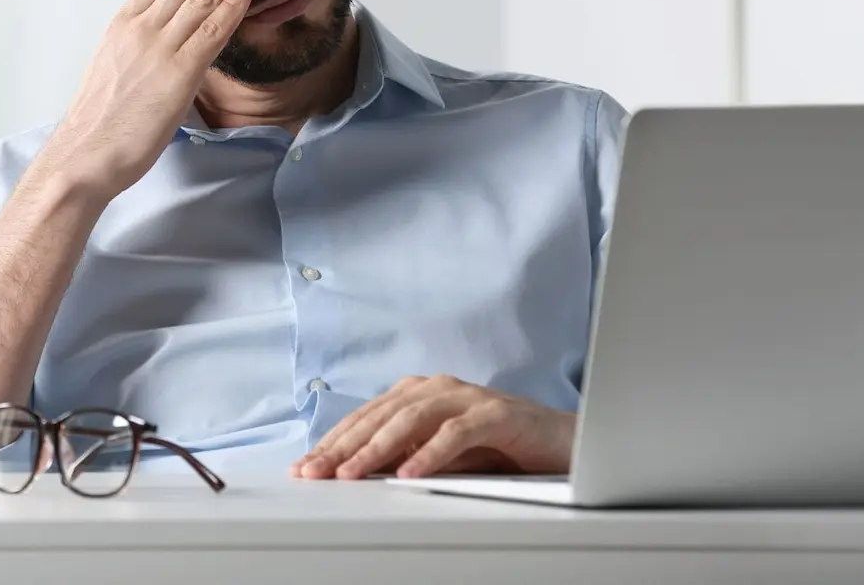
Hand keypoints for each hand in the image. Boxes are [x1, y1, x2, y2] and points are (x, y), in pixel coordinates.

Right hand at [41, 0, 258, 198]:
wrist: (84, 155)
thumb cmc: (99, 119)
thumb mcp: (116, 65)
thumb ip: (141, 42)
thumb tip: (166, 31)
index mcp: (125, 22)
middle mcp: (141, 27)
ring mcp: (160, 48)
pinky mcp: (178, 75)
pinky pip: (210, 31)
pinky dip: (232, 2)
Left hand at [290, 375, 575, 479]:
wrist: (559, 442)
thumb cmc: (496, 448)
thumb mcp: (438, 457)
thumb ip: (403, 459)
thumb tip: (355, 473)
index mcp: (417, 394)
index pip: (365, 418)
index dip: (333, 442)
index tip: (304, 467)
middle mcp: (436, 389)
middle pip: (379, 416)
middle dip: (342, 446)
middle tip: (314, 472)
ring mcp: (465, 396)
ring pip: (410, 419)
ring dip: (377, 448)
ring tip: (351, 473)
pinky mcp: (496, 412)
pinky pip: (456, 432)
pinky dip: (431, 453)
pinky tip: (409, 474)